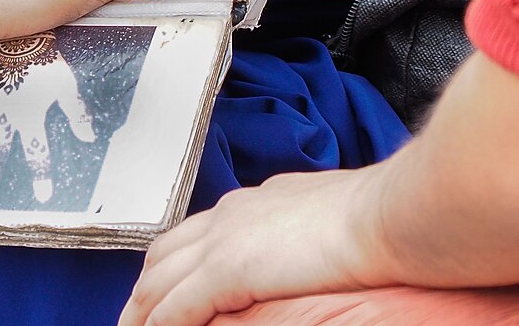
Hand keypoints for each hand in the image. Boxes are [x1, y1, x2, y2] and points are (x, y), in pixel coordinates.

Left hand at [119, 168, 398, 325]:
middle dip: (143, 289)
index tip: (160, 287)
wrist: (387, 215)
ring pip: (159, 281)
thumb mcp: (321, 220)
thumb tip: (297, 253)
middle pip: (163, 254)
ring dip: (142, 311)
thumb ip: (294, 235)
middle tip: (132, 317)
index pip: (194, 233)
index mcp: (252, 204)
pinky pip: (177, 308)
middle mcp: (230, 215)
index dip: (171, 263)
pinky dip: (161, 324)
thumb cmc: (375, 218)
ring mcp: (225, 240)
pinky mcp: (227, 269)